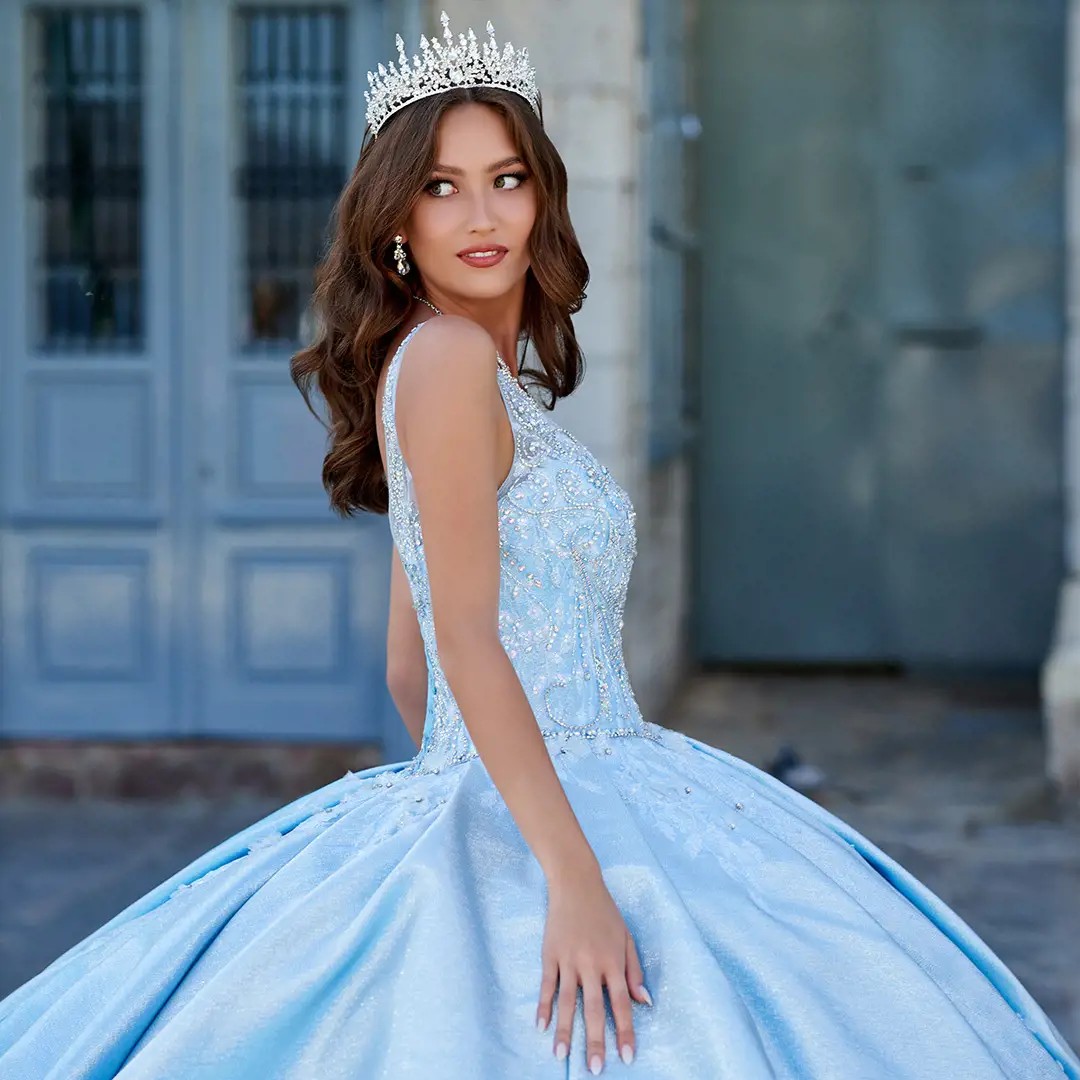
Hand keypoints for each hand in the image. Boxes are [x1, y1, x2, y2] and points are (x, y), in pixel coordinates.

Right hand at [535, 864, 651, 1071]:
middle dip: (596, 1040)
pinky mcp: (550, 954)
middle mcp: (591, 963)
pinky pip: (547, 984)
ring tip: (562, 1056)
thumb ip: (634, 970)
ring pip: (567, 1001)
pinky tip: (541, 1026)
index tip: (627, 1056)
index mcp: (612, 961)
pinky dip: (543, 1005)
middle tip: (595, 1068)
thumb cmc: (605, 912)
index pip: (621, 1003)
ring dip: (565, 1030)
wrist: (576, 884)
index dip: (624, 1031)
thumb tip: (644, 1001)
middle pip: (594, 1008)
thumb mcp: (626, 937)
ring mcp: (568, 959)